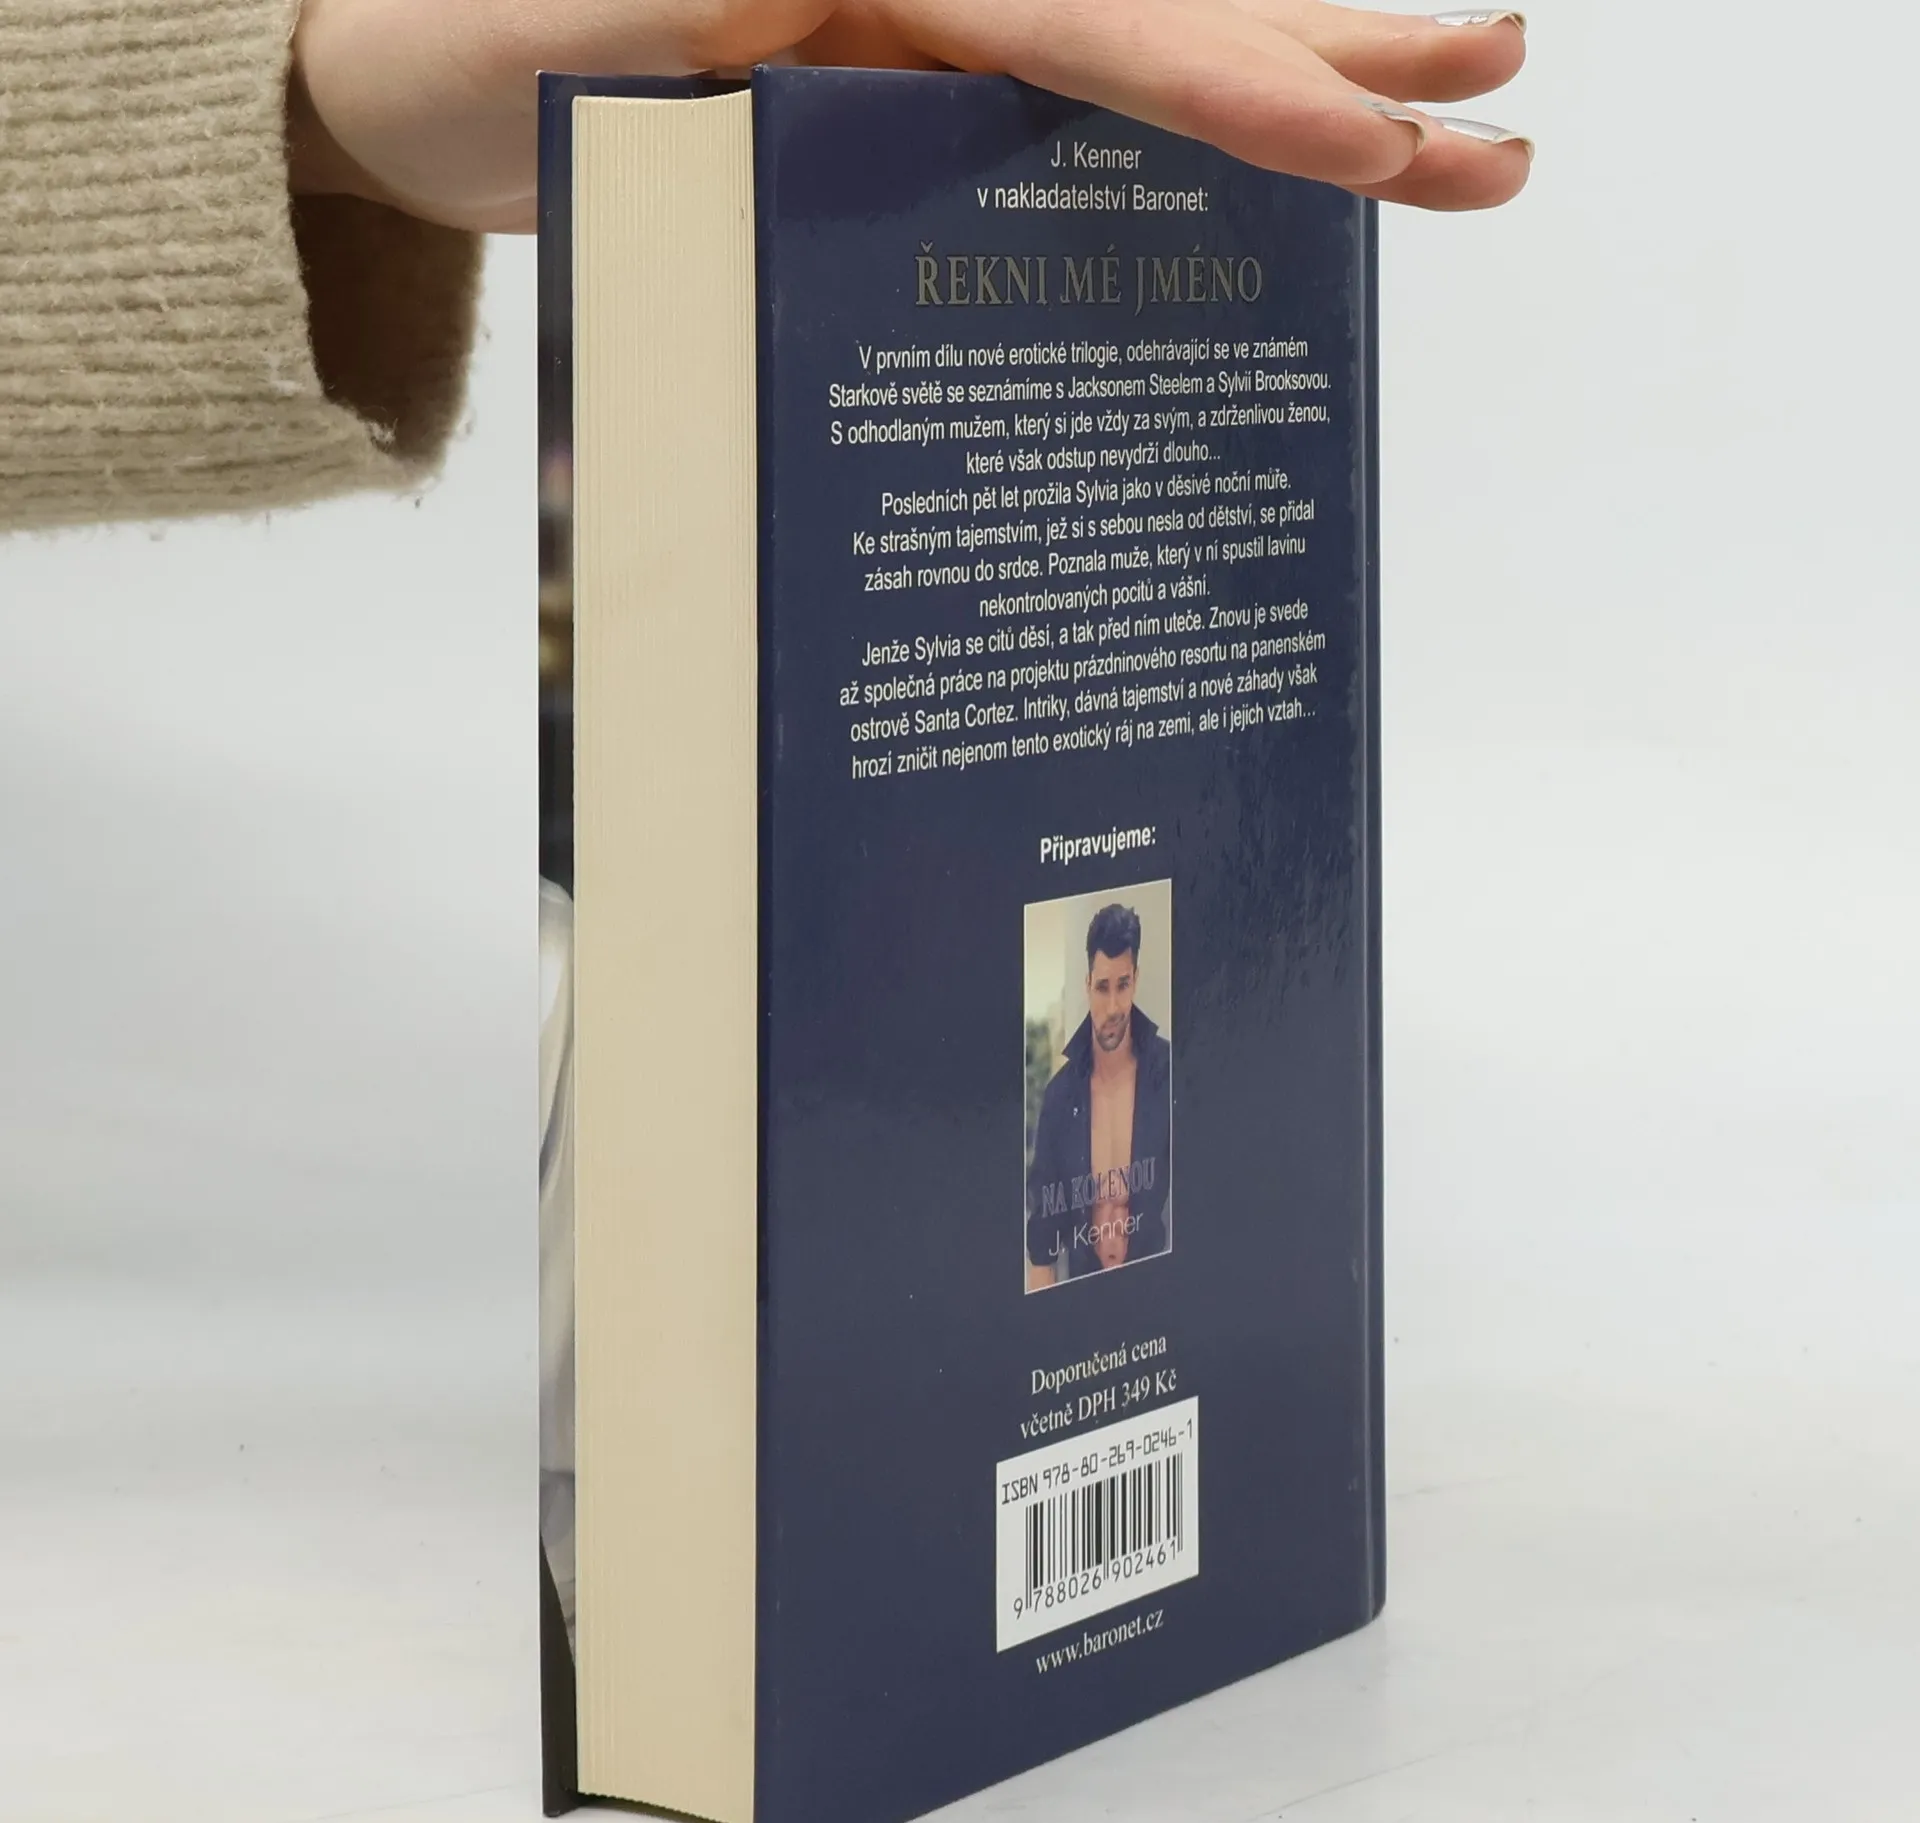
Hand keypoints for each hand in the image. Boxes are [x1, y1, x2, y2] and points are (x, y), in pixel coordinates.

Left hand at [289, 0, 1530, 234]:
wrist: (400, 83)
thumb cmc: (468, 45)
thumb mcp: (612, 25)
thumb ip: (761, 14)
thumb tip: (911, 28)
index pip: (1090, 20)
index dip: (1235, 80)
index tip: (1372, 137)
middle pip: (1159, 14)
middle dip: (1331, 64)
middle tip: (1497, 106)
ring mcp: (918, 31)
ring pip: (1138, 53)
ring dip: (1292, 83)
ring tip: (1446, 115)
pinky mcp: (899, 89)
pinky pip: (1061, 112)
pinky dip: (1168, 137)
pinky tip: (1258, 156)